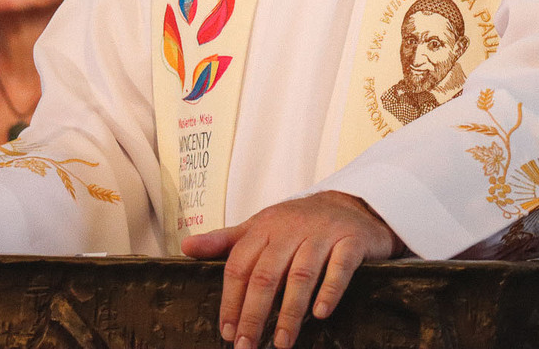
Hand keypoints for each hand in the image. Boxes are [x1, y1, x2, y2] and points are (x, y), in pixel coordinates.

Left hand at [180, 191, 402, 348]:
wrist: (351, 203)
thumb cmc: (298, 223)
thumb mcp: (260, 227)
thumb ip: (225, 241)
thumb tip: (186, 247)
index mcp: (264, 227)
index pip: (239, 265)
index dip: (231, 300)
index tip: (227, 331)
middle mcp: (291, 228)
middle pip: (266, 274)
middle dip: (254, 314)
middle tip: (246, 345)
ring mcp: (322, 233)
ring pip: (301, 274)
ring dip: (290, 312)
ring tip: (281, 342)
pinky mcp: (352, 240)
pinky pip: (341, 266)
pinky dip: (330, 290)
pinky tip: (321, 314)